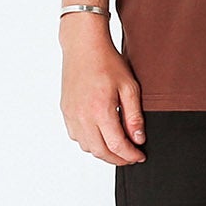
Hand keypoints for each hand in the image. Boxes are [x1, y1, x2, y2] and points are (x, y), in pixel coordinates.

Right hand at [60, 21, 145, 164]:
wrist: (83, 46)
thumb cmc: (107, 62)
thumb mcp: (129, 87)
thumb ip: (134, 116)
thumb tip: (138, 139)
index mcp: (100, 110)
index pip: (117, 145)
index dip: (130, 155)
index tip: (139, 156)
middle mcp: (82, 116)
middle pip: (100, 151)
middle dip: (117, 159)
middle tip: (130, 158)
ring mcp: (71, 114)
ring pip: (86, 147)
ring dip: (102, 152)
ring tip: (117, 148)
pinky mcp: (65, 110)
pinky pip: (76, 136)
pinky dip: (89, 142)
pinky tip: (100, 136)